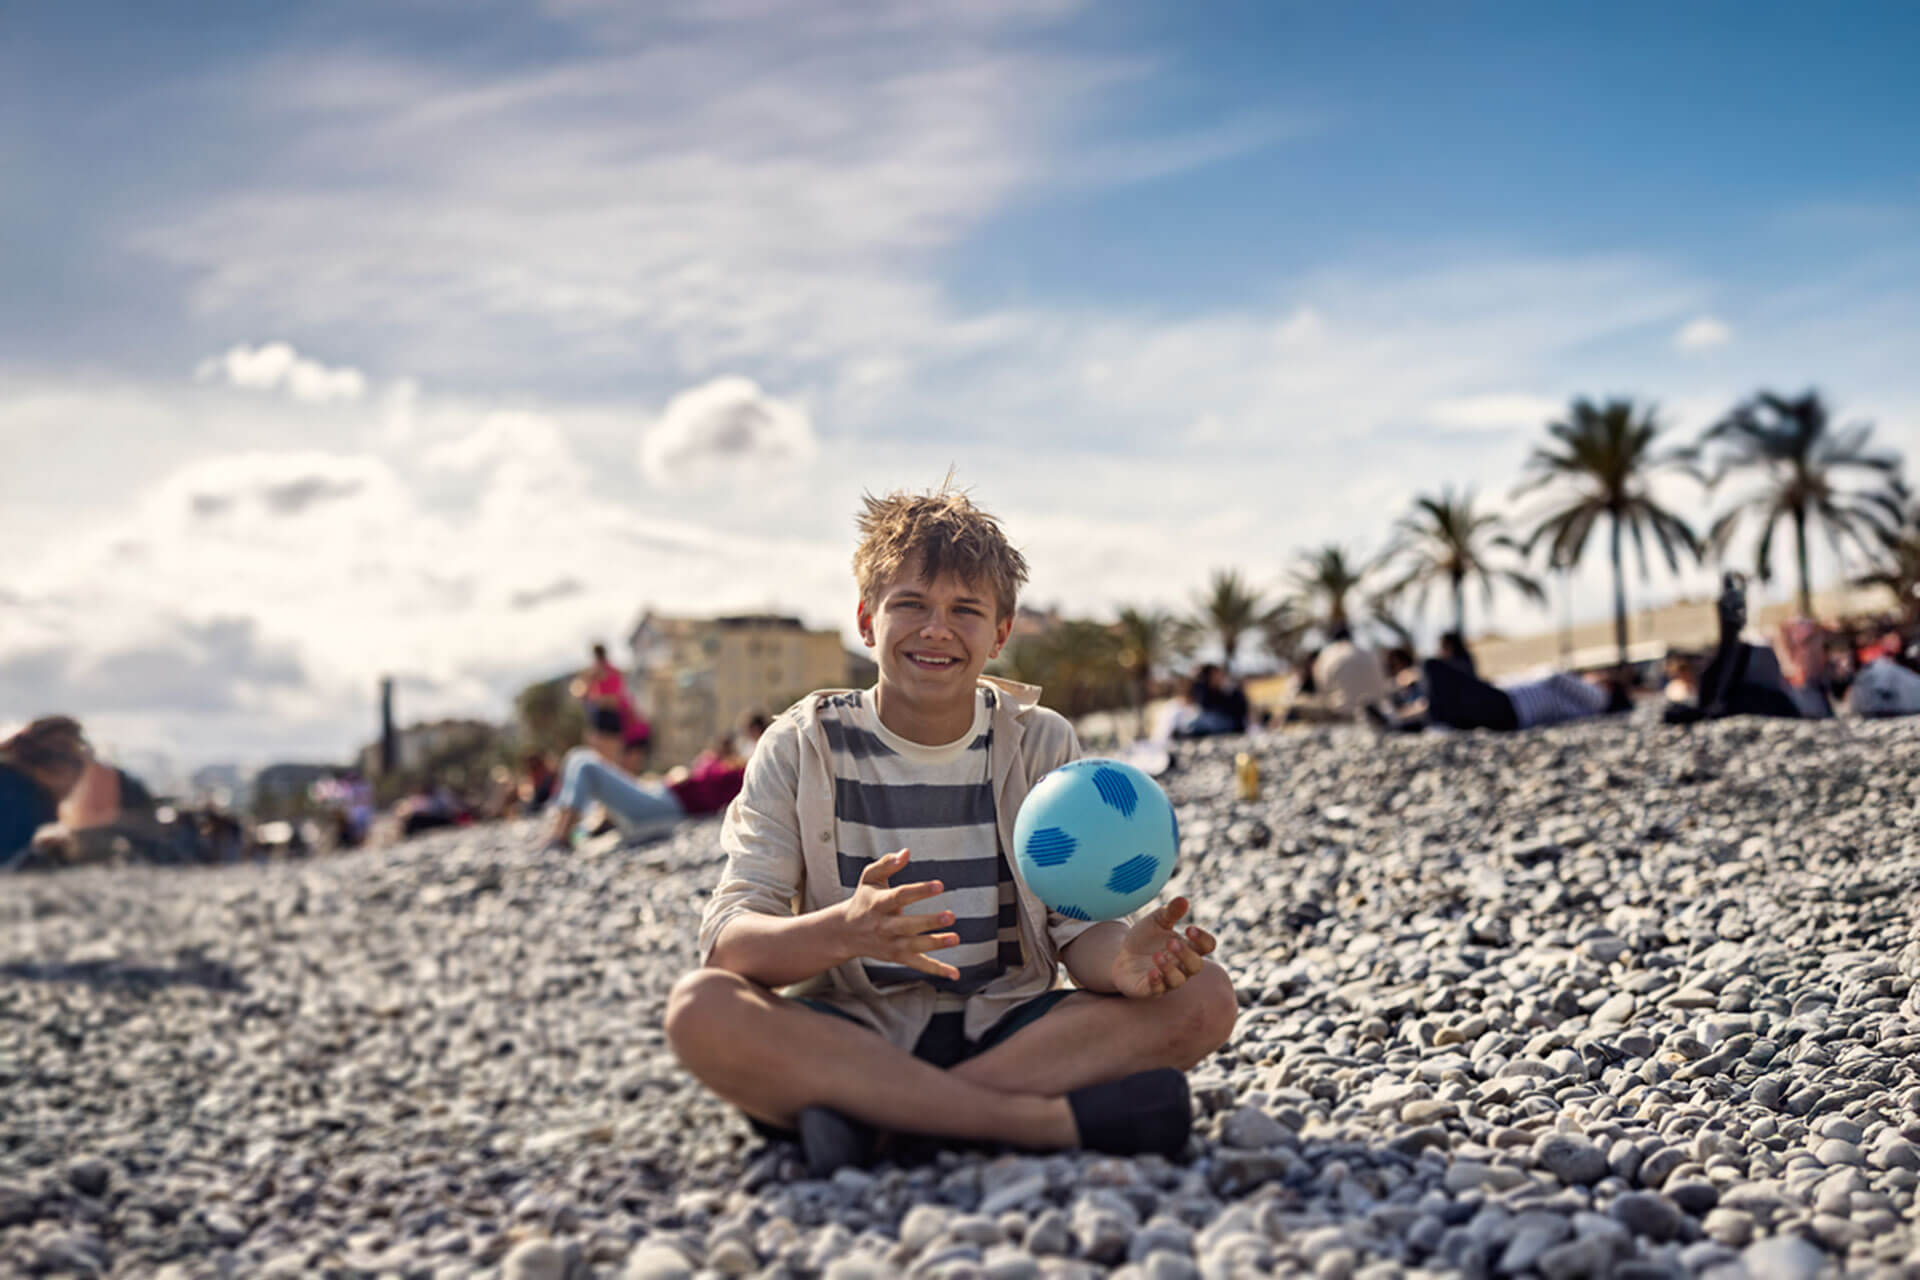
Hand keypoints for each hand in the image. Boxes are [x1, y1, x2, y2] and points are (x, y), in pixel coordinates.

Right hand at [836, 849, 960, 980]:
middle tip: (951, 916)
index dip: (919, 891)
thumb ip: (886, 863)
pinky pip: (918, 964)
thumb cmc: (864, 899)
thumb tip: (906, 852)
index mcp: (877, 904)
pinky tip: (955, 974)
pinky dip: (937, 970)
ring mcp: (890, 944)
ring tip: (955, 938)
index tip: (939, 885)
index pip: (899, 897)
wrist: (845, 932)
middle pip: (907, 925)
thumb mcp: (869, 878)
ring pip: (914, 946)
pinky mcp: (897, 957)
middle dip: (929, 922)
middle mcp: (883, 926)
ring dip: (935, 944)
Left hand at [1110, 896, 1215, 998]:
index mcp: (1188, 947)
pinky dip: (1156, 982)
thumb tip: (1183, 899)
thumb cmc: (1145, 938)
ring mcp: (1167, 980)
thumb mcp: (1156, 921)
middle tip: (1171, 942)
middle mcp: (1181, 967)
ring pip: (1177, 980)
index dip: (1202, 939)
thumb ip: (1170, 912)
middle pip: (1196, 966)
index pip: (1207, 946)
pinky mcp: (1149, 989)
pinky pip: (1157, 990)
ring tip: (1157, 955)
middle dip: (1186, 955)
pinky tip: (1152, 973)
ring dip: (1169, 968)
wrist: (1120, 955)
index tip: (1189, 928)